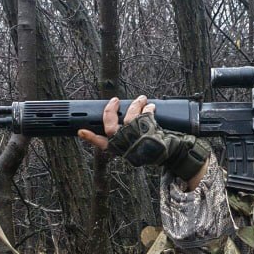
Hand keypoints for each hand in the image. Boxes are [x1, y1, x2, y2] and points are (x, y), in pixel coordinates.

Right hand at [79, 94, 209, 185]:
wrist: (173, 155)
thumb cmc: (153, 149)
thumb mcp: (137, 145)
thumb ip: (126, 134)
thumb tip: (118, 116)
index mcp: (120, 150)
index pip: (102, 144)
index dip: (90, 137)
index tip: (81, 131)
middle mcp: (126, 145)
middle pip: (111, 127)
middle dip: (111, 111)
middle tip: (114, 100)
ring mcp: (137, 139)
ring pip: (130, 118)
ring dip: (135, 105)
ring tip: (141, 99)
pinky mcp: (150, 133)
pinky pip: (146, 115)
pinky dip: (148, 108)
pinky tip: (151, 107)